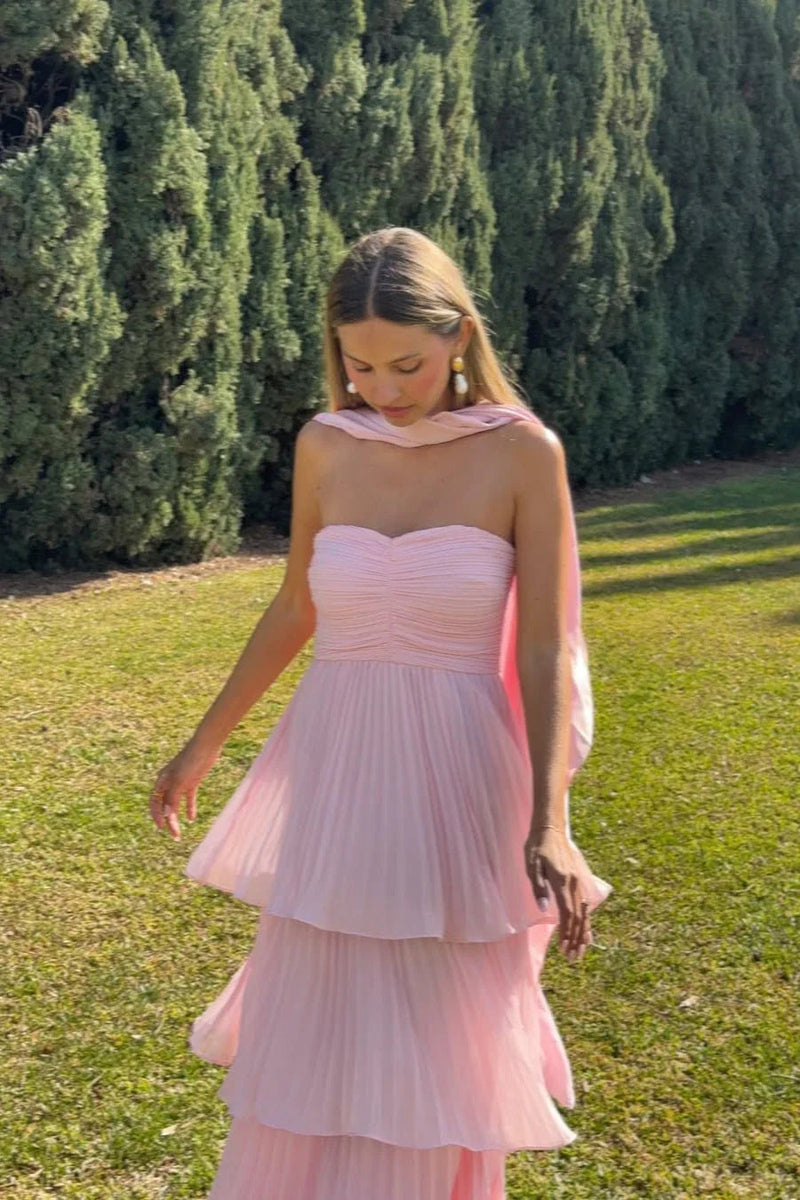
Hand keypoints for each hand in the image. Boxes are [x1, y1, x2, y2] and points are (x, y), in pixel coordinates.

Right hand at [148, 738, 220, 840]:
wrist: (205, 746)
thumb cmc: (190, 761)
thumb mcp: (180, 781)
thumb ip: (172, 798)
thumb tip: (167, 815)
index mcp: (161, 781)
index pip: (154, 802)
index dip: (156, 816)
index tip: (162, 828)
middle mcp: (168, 783)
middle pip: (164, 805)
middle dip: (168, 821)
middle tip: (174, 835)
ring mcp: (180, 782)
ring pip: (175, 804)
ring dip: (176, 817)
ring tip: (178, 832)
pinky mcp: (191, 782)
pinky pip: (188, 798)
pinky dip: (189, 808)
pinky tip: (192, 819)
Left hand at [524, 825, 594, 963]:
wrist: (551, 828)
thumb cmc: (537, 846)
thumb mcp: (531, 865)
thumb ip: (538, 887)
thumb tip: (544, 909)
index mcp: (562, 881)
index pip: (567, 914)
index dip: (567, 934)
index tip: (565, 950)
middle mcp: (575, 883)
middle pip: (578, 917)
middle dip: (576, 939)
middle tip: (573, 959)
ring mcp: (580, 881)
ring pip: (585, 912)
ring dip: (583, 933)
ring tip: (581, 951)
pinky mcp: (581, 879)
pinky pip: (587, 903)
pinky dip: (587, 920)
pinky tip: (587, 932)